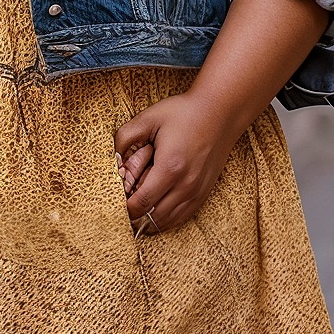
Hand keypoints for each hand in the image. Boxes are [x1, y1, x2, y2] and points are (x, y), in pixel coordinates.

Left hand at [114, 91, 244, 232]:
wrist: (219, 113)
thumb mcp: (148, 118)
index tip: (117, 201)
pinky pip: (183, 216)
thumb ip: (125, 138)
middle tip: (125, 203)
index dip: (126, 208)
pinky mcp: (204, 192)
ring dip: (150, 219)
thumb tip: (114, 160)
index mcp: (170, 167)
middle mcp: (186, 185)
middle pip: (154, 216)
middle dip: (136, 213)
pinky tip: (155, 211)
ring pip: (168, 221)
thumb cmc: (183, 113)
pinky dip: (166, 218)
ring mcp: (197, 191)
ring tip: (137, 207)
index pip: (143, 203)